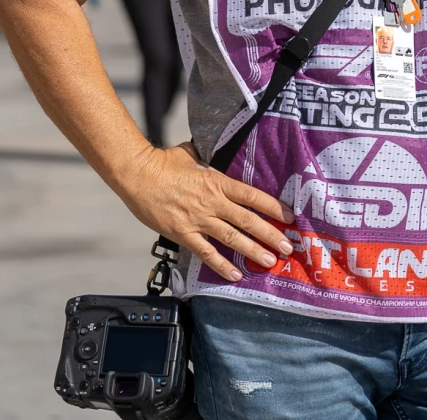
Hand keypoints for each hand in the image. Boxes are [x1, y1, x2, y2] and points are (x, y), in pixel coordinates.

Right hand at [115, 141, 294, 281]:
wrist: (137, 174)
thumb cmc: (164, 162)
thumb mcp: (194, 154)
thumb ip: (209, 159)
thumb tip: (216, 152)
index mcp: (218, 182)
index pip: (253, 196)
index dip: (274, 207)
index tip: (289, 217)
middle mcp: (213, 202)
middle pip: (248, 220)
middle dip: (271, 234)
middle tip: (287, 246)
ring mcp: (198, 219)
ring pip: (232, 238)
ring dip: (253, 251)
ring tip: (269, 261)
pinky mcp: (183, 233)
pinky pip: (206, 253)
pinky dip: (221, 265)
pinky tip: (235, 274)